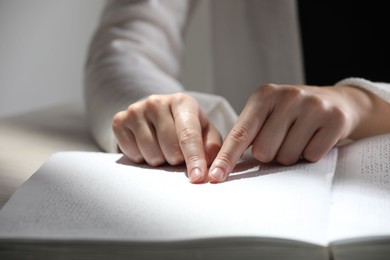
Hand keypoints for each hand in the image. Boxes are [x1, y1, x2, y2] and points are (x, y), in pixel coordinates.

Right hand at [112, 93, 221, 182]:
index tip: (198, 178)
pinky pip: (132, 154)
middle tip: (177, 153)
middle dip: (176, 159)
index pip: (188, 135)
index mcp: (182, 101)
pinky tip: (147, 146)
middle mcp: (157, 101)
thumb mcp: (205, 132)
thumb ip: (212, 147)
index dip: (194, 159)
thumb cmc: (187, 127)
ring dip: (159, 160)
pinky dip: (141, 157)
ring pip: (150, 154)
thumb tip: (211, 168)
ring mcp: (135, 110)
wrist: (157, 116)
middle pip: (169, 148)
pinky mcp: (119, 121)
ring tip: (162, 149)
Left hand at [208, 84, 372, 182]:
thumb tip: (224, 167)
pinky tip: (314, 138)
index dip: (226, 158)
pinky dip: (309, 154)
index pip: (240, 133)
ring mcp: (313, 106)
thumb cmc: (292, 113)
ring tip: (299, 137)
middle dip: (270, 154)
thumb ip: (247, 135)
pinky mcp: (334, 120)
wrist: (337, 102)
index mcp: (264, 96)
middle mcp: (287, 96)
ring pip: (287, 156)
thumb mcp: (267, 114)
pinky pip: (311, 156)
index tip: (215, 176)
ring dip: (290, 155)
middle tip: (282, 139)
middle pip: (263, 151)